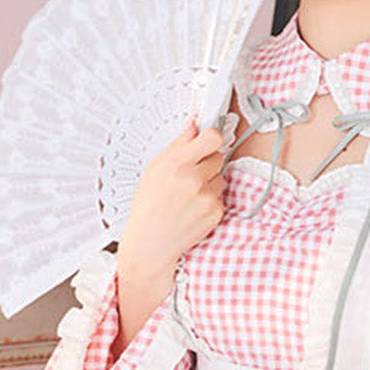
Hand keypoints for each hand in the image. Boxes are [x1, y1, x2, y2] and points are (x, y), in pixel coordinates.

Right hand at [117, 117, 225, 285]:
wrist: (150, 243)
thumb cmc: (149, 207)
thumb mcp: (155, 169)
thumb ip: (178, 145)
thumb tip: (193, 126)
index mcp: (177, 163)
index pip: (212, 137)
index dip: (211, 138)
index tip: (207, 140)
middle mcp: (194, 178)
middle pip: (218, 156)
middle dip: (206, 162)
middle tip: (189, 174)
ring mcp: (207, 196)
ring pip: (220, 177)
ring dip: (209, 183)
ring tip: (188, 195)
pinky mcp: (216, 211)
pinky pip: (220, 197)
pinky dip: (210, 201)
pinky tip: (192, 208)